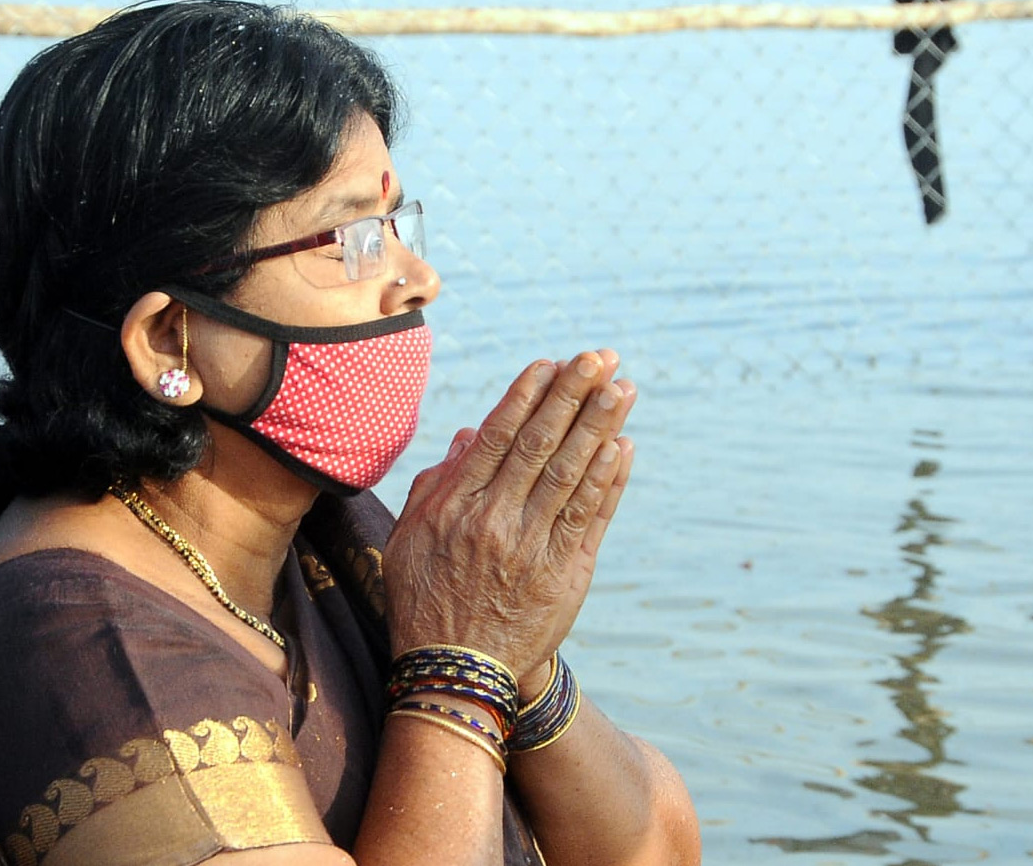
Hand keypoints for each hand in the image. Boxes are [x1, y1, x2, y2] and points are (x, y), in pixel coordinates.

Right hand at [383, 350, 636, 682]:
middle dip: (573, 396)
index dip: (528, 396)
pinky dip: (609, 481)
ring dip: (600, 427)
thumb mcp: (409, 540)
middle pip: (542, 445)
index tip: (551, 362)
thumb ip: (436, 485)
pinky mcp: (566, 575)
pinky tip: (623, 446)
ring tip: (623, 388)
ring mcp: (535, 548)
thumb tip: (470, 436)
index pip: (499, 437)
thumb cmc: (425, 601)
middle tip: (600, 358)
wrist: (456, 674)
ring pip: (573, 474)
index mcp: (457, 507)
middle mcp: (497, 521)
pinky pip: (592, 518)